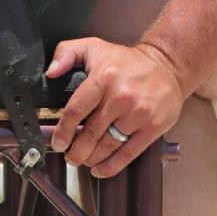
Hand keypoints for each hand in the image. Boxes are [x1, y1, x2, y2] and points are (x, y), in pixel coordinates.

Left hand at [46, 37, 182, 176]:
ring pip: (107, 146)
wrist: (166, 65)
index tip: (58, 142)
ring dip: (91, 159)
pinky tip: (101, 169)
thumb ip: (66, 53)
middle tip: (70, 156)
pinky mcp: (152, 127)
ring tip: (84, 160)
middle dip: (76, 151)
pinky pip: (128, 154)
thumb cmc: (126, 60)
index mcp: (104, 77)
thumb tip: (51, 72)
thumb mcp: (93, 46)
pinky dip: (111, 166)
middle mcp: (120, 96)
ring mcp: (138, 113)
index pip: (76, 110)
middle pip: (91, 133)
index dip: (64, 131)